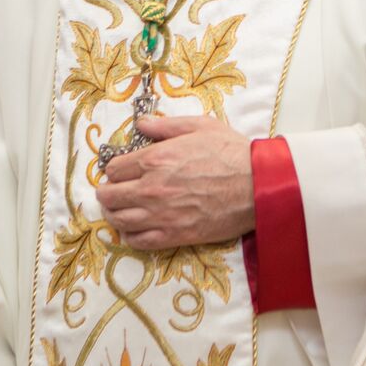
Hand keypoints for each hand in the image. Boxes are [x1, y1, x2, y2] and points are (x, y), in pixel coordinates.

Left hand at [98, 114, 254, 249]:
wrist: (258, 186)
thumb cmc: (232, 153)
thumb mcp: (200, 126)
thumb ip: (165, 126)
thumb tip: (140, 124)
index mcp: (155, 159)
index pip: (115, 168)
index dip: (115, 168)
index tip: (120, 170)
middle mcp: (151, 188)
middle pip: (110, 196)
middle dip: (107, 192)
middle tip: (111, 191)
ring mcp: (161, 215)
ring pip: (119, 220)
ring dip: (114, 214)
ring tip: (117, 210)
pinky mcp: (174, 235)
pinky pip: (138, 241)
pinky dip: (130, 236)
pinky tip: (134, 229)